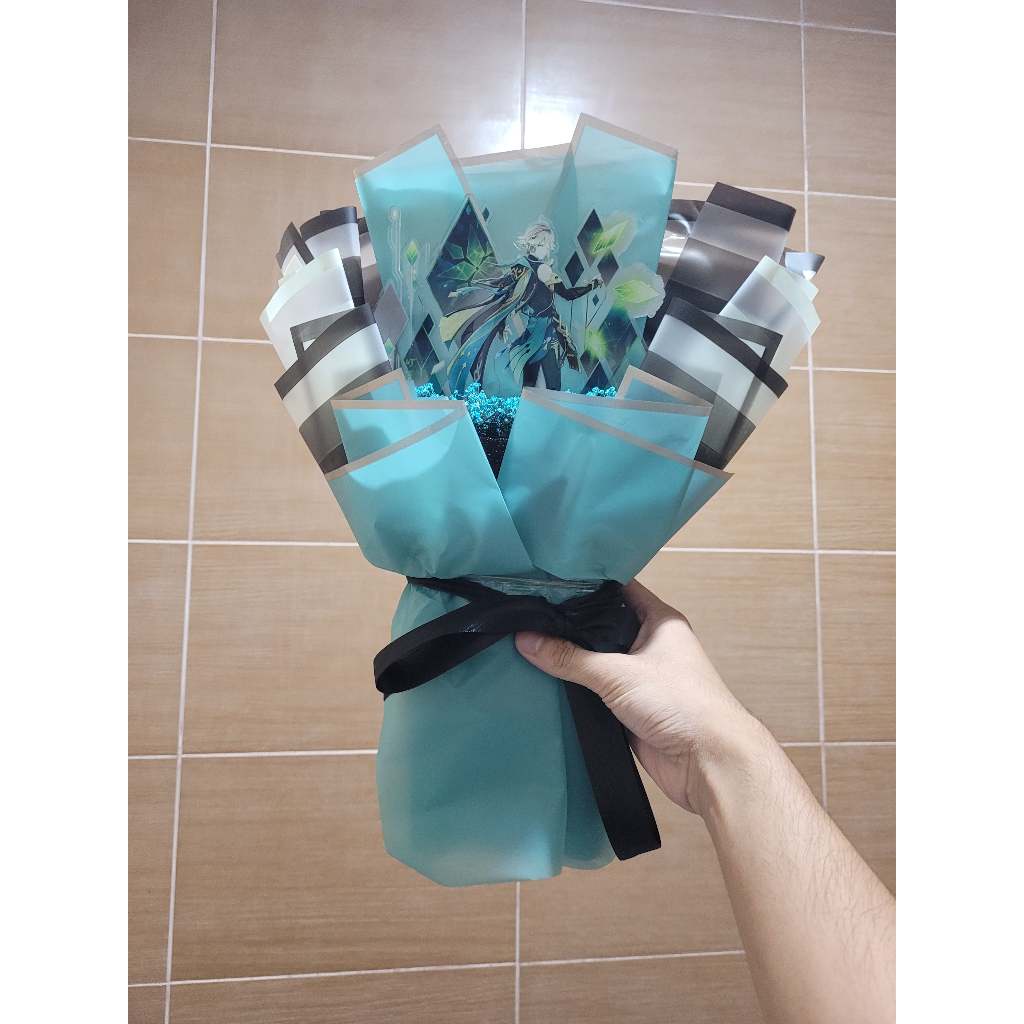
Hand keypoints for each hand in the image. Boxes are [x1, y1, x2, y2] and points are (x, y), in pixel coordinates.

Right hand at [515, 580, 765, 816]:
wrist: (708, 763)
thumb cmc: (676, 702)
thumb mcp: (618, 674)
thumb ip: (569, 658)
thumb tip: (524, 638)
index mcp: (659, 620)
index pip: (617, 589)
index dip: (584, 582)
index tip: (545, 578)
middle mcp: (650, 643)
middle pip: (602, 625)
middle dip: (568, 621)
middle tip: (524, 609)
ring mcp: (640, 677)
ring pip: (597, 659)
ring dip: (569, 657)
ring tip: (523, 639)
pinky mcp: (631, 708)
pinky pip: (596, 691)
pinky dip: (574, 688)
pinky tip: (541, 680)